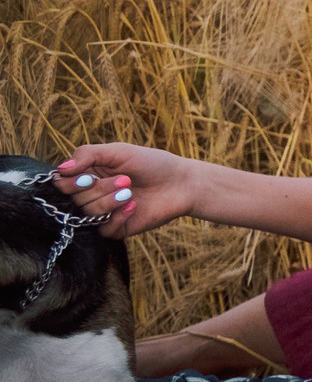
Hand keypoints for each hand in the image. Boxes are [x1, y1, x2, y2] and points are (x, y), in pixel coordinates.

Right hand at [52, 142, 195, 237]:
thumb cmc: (150, 163)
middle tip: (125, 180)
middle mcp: (90, 195)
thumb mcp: (118, 151)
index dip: (70, 183)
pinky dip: (118, 217)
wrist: (180, 183)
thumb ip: (87, 154)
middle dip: (99, 189)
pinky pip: (103, 230)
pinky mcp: (116, 229)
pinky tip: (134, 206)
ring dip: (110, 201)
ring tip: (131, 191)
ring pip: (88, 214)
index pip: (61, 184)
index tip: (89, 176)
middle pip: (75, 199)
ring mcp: (103, 213)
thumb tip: (61, 169)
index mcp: (86, 175)